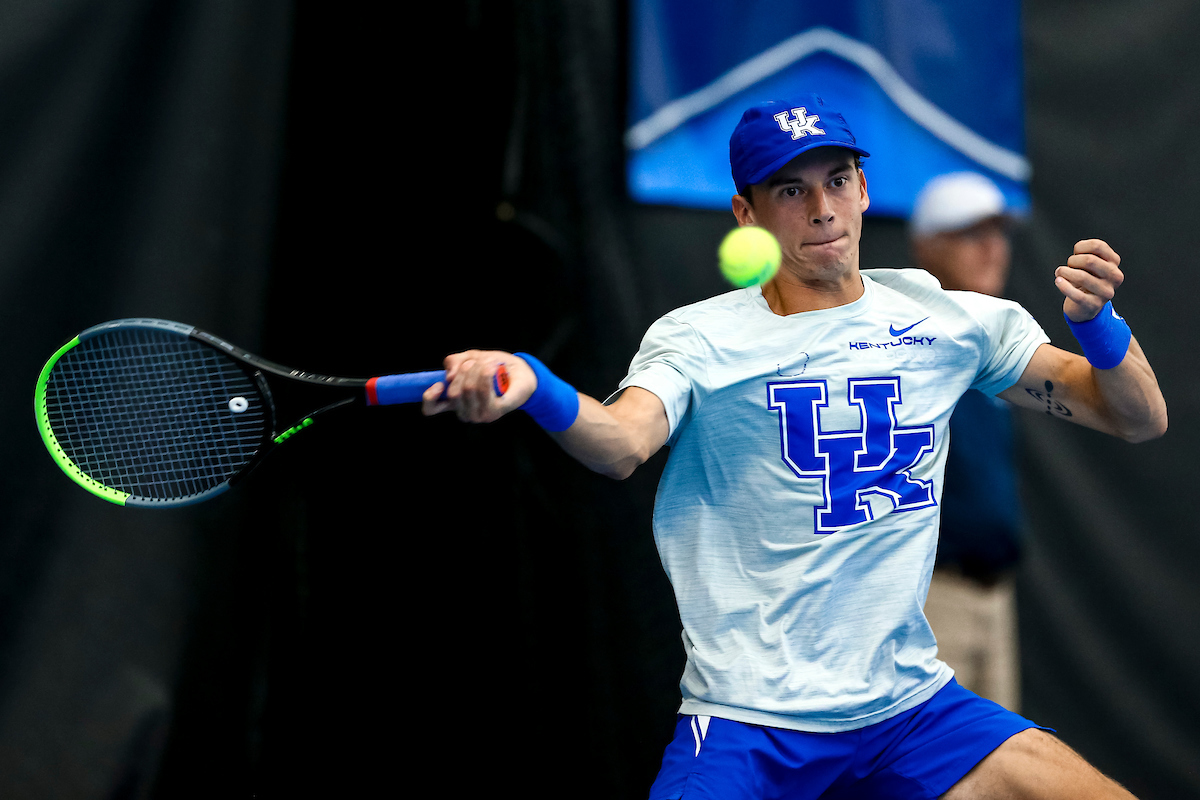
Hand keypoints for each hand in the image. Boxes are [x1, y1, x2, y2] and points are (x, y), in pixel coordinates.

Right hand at [421, 349, 536, 422]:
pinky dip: (486, 375)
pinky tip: (492, 368)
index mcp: (454, 401)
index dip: (430, 397)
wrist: (522, 372)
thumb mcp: (470, 358)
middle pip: (452, 392)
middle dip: (463, 370)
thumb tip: (449, 375)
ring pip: (467, 389)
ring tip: (488, 363)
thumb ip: (454, 362)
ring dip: (477, 369)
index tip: (439, 384)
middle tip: (477, 362)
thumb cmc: (494, 367)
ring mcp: (478, 415)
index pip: (431, 408)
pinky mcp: (493, 413)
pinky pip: (482, 391)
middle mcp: (464, 411)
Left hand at [1054, 239, 1123, 321]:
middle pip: (1089, 260)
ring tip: (1060, 273)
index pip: (1097, 246)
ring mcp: (1106, 292)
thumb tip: (1078, 251)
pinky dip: (1064, 286)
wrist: (1085, 305)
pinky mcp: (1094, 305)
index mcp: (1114, 262)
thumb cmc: (1085, 279)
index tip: (1076, 254)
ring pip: (1082, 277)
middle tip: (1068, 266)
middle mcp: (1114, 277)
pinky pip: (1077, 295)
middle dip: (1073, 260)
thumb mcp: (1089, 263)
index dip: (1081, 247)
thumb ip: (1087, 253)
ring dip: (1064, 272)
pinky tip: (1058, 281)